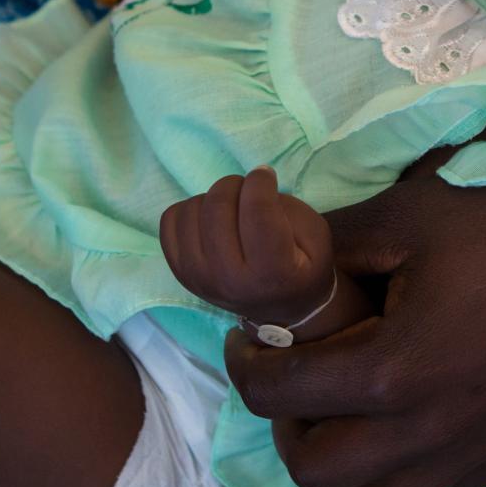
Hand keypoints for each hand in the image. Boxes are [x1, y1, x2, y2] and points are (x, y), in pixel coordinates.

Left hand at [161, 167, 334, 322]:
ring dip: (212, 198)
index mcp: (272, 271)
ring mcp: (198, 278)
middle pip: (218, 207)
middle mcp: (229, 278)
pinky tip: (208, 220)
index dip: (260, 181)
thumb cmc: (303, 267)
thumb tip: (249, 185)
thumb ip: (286, 207)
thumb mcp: (315, 235)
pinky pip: (170, 221)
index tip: (265, 175)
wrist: (281, 311)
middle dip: (235, 184)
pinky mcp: (180, 272)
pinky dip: (189, 210)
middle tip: (247, 189)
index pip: (256, 210)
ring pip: (191, 210)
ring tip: (231, 209)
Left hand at [222, 143, 485, 486]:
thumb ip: (328, 246)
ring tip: (341, 404)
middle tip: (288, 373)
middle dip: (285, 426)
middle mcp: (430, 429)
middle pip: (318, 472)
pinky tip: (410, 414)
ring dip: (343, 464)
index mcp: (394, 372)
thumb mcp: (403, 216)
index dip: (246, 363)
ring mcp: (473, 446)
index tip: (250, 334)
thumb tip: (274, 256)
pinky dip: (407, 468)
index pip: (280, 395)